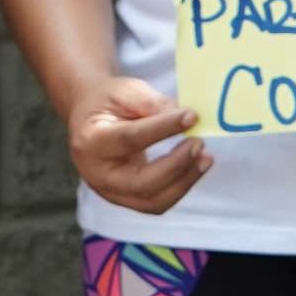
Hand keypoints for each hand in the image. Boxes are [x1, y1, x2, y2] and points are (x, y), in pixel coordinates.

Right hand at [66, 77, 209, 215]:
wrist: (89, 119)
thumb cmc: (107, 102)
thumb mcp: (126, 92)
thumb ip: (155, 105)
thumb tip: (189, 120)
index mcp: (91, 141)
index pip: (131, 139)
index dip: (164, 128)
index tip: (191, 116)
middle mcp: (97, 174)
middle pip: (142, 182)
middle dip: (177, 165)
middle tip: (199, 143)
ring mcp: (109, 192)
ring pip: (153, 201)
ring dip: (184, 181)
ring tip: (205, 158)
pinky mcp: (124, 200)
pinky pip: (156, 203)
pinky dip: (179, 188)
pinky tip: (195, 168)